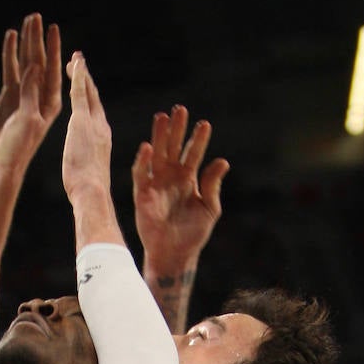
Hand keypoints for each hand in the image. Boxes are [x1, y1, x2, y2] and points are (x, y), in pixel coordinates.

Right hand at [0, 13, 61, 170]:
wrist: (2, 162)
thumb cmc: (19, 147)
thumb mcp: (28, 120)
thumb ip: (30, 94)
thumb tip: (34, 68)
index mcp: (51, 103)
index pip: (53, 70)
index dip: (54, 49)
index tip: (54, 29)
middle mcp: (40, 96)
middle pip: (40, 62)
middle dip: (39, 40)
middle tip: (37, 17)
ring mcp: (25, 95)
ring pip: (26, 63)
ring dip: (26, 43)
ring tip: (26, 21)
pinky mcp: (10, 97)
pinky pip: (11, 70)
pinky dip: (11, 54)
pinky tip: (10, 38)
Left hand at [62, 52, 111, 200]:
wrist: (92, 193)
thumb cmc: (88, 192)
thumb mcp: (88, 176)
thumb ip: (88, 167)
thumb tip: (85, 175)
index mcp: (103, 140)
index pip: (96, 115)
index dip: (91, 101)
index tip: (86, 89)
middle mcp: (102, 128)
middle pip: (95, 100)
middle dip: (88, 82)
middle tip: (81, 66)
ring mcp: (94, 124)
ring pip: (88, 92)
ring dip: (82, 74)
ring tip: (75, 59)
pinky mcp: (82, 122)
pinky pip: (80, 93)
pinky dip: (78, 77)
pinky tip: (74, 63)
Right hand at [133, 106, 227, 265]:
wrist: (175, 253)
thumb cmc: (193, 234)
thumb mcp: (209, 208)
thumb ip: (213, 185)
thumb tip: (222, 161)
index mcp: (188, 180)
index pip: (193, 154)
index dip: (198, 139)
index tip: (205, 123)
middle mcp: (171, 178)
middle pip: (173, 148)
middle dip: (176, 129)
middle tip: (180, 109)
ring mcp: (156, 184)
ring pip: (157, 155)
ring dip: (159, 137)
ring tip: (162, 117)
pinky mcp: (142, 194)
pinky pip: (141, 174)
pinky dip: (143, 161)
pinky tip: (148, 146)